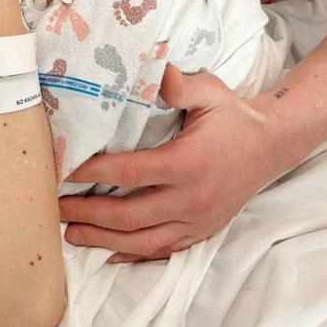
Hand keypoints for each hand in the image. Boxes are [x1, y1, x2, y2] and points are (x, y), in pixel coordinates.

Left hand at [58, 65, 286, 260]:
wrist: (270, 147)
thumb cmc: (233, 116)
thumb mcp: (210, 91)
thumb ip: (180, 84)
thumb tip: (157, 72)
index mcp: (187, 163)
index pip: (129, 172)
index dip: (94, 172)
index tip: (65, 170)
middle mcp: (190, 199)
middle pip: (130, 215)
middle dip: (89, 214)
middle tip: (56, 208)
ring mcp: (196, 220)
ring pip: (143, 240)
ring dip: (103, 239)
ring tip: (71, 233)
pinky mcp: (201, 232)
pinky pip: (163, 250)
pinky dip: (133, 254)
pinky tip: (109, 253)